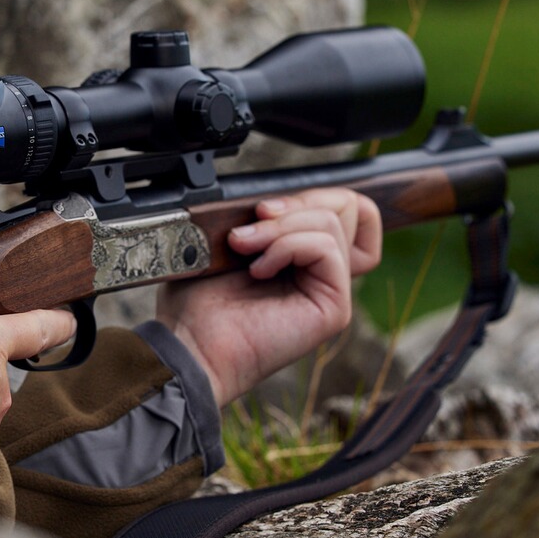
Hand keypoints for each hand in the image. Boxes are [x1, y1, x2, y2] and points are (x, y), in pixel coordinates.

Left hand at [155, 188, 381, 407]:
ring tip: (243, 248)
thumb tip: (278, 198)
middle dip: (294, 202)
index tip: (266, 207)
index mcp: (304, 256)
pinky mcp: (334, 307)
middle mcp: (323, 273)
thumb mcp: (231, 241)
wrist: (190, 342)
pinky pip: (326, 248)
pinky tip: (258, 269)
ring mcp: (332, 290)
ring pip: (332, 222)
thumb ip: (266, 218)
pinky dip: (286, 246)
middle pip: (347, 207)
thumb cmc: (199, 301)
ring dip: (278, 226)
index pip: (346, 207)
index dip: (314, 195)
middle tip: (254, 218)